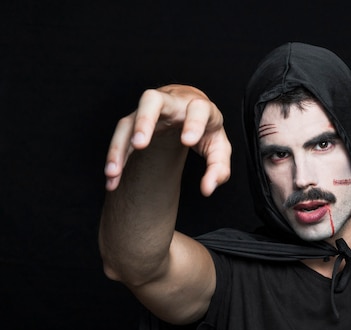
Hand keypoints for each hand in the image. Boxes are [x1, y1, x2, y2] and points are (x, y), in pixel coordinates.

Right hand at [104, 84, 231, 195]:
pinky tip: (112, 179)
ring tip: (114, 172)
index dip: (194, 123)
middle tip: (139, 144)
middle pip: (153, 100)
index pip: (198, 108)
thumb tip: (207, 190)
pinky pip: (120, 138)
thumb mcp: (219, 149)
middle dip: (144, 120)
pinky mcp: (134, 123)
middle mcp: (171, 104)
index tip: (187, 141)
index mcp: (199, 107)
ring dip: (119, 146)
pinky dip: (115, 158)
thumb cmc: (207, 130)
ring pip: (128, 121)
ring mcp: (149, 112)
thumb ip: (218, 170)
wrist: (189, 110)